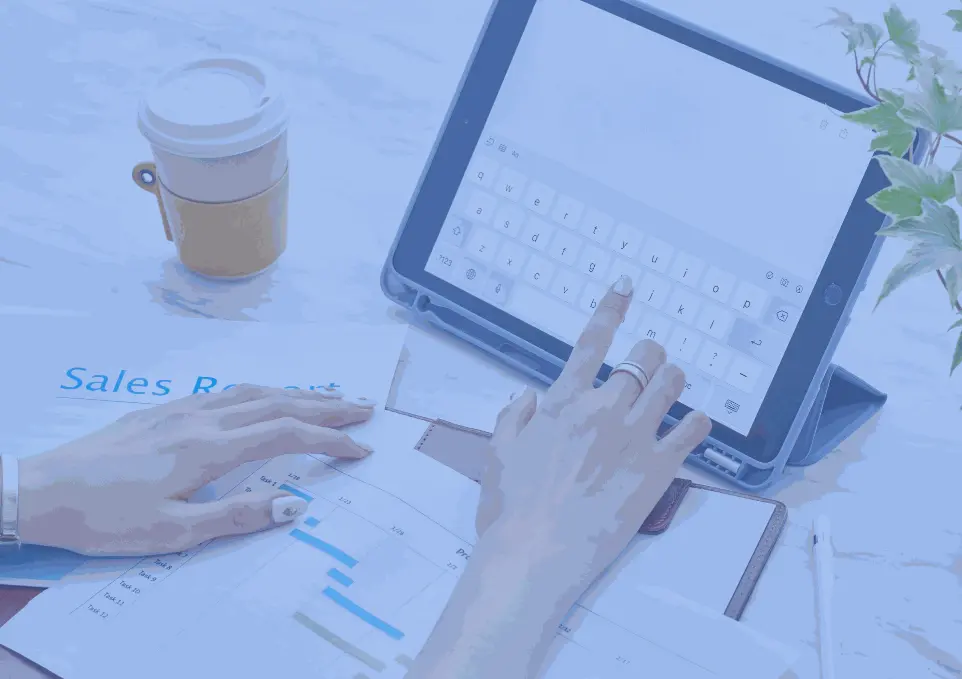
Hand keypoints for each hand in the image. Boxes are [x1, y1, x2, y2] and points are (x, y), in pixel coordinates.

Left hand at [17, 385, 375, 555]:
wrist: (39, 489)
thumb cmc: (104, 518)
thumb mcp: (171, 532)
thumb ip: (236, 516)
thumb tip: (293, 504)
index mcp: (209, 448)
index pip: (287, 434)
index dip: (329, 440)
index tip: (361, 449)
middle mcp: (203, 418)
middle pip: (280, 403)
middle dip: (327, 406)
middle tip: (365, 408)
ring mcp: (182, 408)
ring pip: (255, 391)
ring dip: (299, 394)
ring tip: (330, 398)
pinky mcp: (164, 410)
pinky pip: (229, 391)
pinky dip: (264, 391)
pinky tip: (266, 398)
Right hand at [476, 275, 710, 582]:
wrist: (536, 552)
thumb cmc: (510, 506)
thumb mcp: (497, 453)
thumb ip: (513, 417)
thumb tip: (527, 396)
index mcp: (564, 403)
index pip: (592, 343)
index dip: (611, 309)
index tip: (626, 287)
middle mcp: (604, 410)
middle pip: (642, 360)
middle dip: (649, 353)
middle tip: (650, 361)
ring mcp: (635, 437)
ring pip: (671, 385)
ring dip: (674, 377)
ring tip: (673, 383)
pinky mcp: (659, 469)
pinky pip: (692, 432)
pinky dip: (697, 421)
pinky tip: (695, 421)